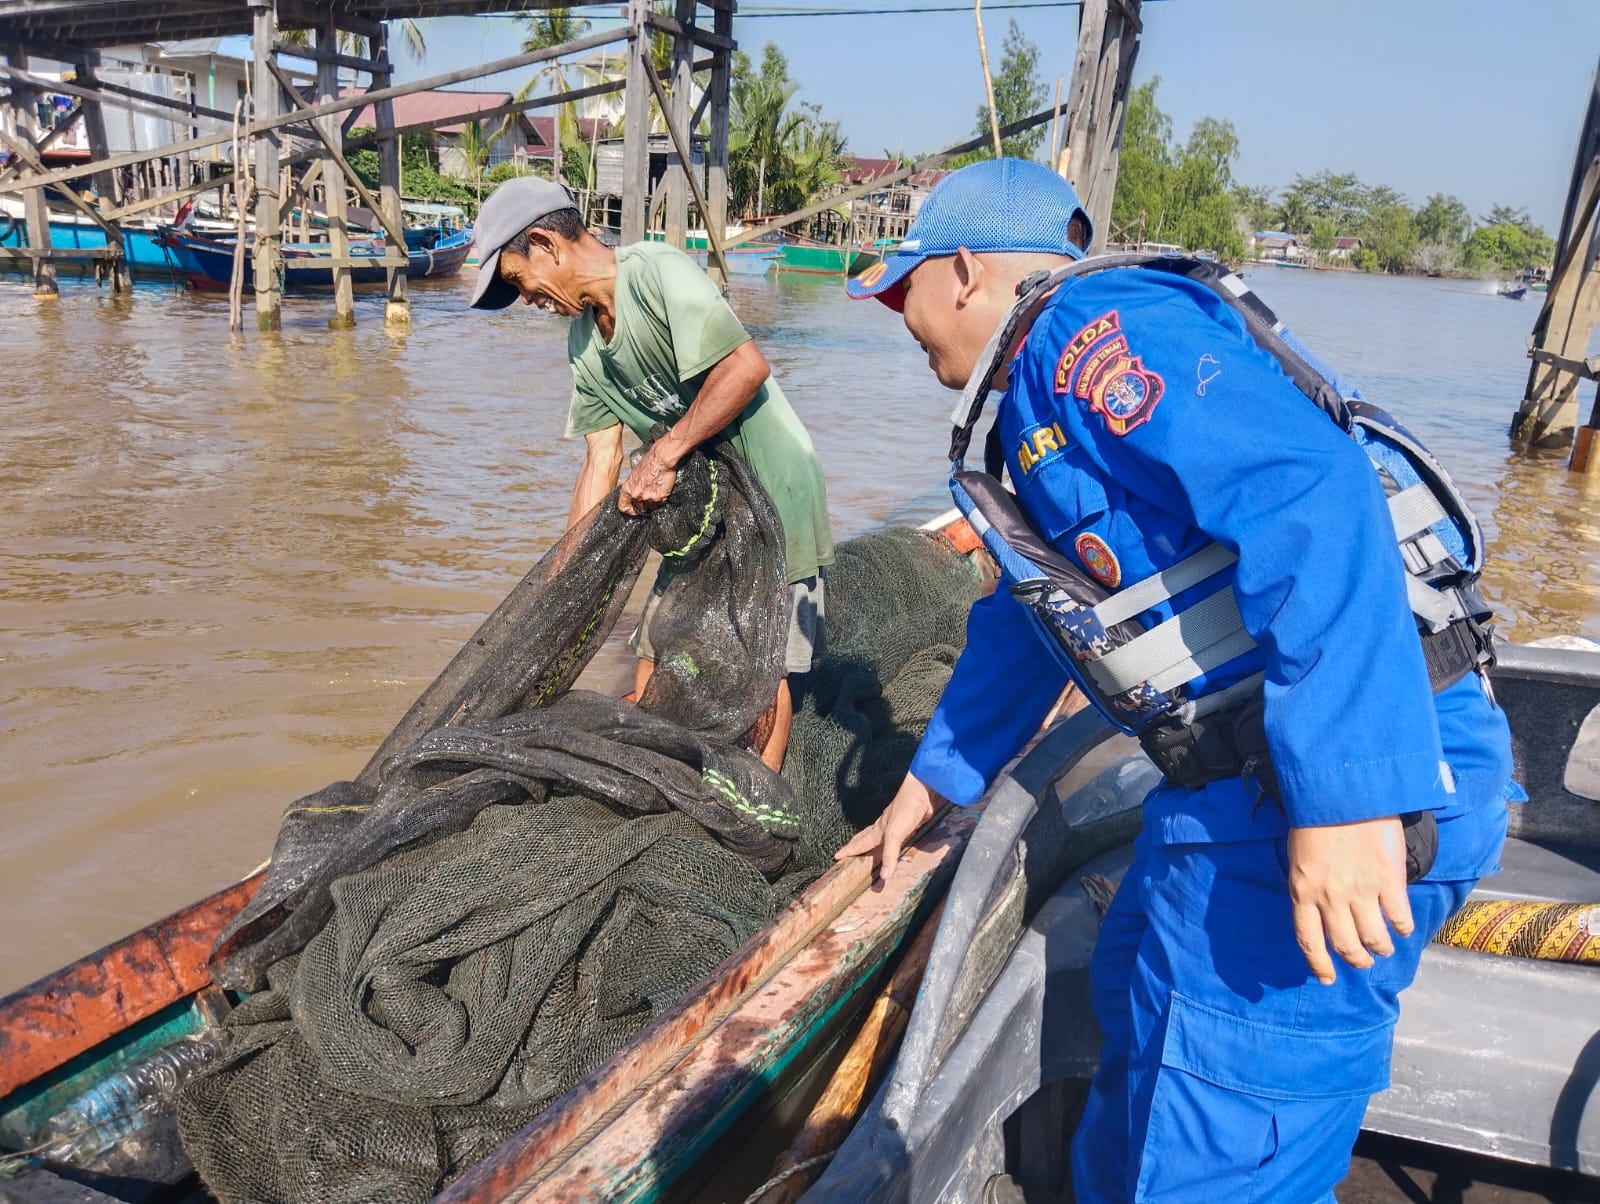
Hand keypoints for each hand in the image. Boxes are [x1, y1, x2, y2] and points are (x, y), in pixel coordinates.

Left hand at [618, 442, 678, 515]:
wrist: (661, 459)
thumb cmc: (649, 463)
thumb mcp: (635, 474)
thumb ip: (633, 486)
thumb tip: (635, 492)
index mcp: (627, 489)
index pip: (623, 507)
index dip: (629, 510)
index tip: (634, 510)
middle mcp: (636, 495)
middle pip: (640, 509)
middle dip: (645, 505)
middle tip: (650, 496)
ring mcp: (647, 498)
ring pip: (651, 507)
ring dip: (654, 502)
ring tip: (657, 490)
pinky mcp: (659, 498)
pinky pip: (661, 503)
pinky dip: (663, 499)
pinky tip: (662, 489)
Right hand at [834, 775, 936, 883]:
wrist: (922, 792)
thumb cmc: (905, 809)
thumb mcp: (895, 834)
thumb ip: (890, 854)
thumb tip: (884, 876)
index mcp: (878, 830)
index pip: (860, 843)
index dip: (849, 850)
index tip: (836, 856)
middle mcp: (884, 827)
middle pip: (866, 837)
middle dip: (856, 845)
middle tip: (847, 851)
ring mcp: (896, 825)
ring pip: (880, 836)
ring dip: (872, 842)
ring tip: (867, 848)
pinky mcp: (909, 825)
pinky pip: (897, 837)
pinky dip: (892, 842)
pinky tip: (896, 842)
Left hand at [1286, 816, 1413, 984]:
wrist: (1343, 791)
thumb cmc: (1316, 818)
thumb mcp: (1300, 856)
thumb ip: (1309, 885)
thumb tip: (1322, 908)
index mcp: (1302, 891)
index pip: (1309, 940)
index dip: (1319, 963)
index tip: (1328, 978)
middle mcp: (1330, 898)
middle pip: (1345, 945)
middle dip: (1356, 960)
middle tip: (1363, 962)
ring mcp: (1361, 891)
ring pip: (1374, 938)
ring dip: (1380, 947)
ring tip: (1383, 947)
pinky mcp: (1389, 880)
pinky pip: (1399, 916)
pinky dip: (1402, 927)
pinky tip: (1403, 928)